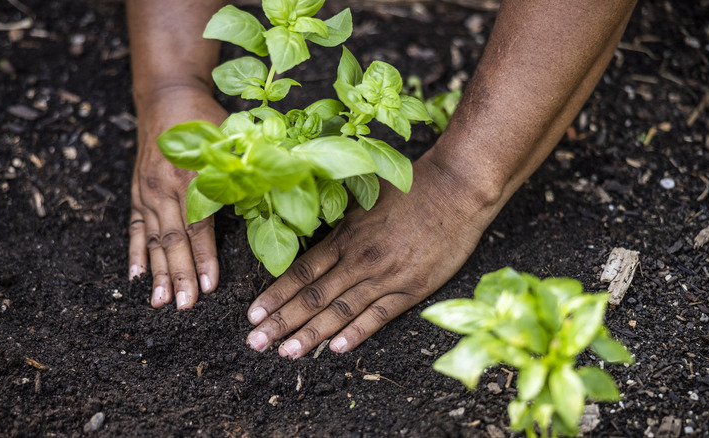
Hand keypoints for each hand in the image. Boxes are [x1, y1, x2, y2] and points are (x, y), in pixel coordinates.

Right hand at [128, 85, 227, 308]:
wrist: (166, 96)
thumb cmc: (206, 119)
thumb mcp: (231, 138)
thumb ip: (245, 171)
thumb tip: (270, 202)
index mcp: (192, 176)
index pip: (199, 226)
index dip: (204, 257)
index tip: (210, 286)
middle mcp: (164, 186)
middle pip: (173, 239)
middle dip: (179, 275)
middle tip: (184, 306)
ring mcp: (147, 191)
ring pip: (153, 239)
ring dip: (157, 272)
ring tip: (160, 302)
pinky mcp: (137, 192)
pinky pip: (135, 228)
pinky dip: (134, 253)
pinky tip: (134, 278)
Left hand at [244, 147, 504, 358]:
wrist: (456, 190)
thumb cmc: (410, 188)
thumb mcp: (364, 197)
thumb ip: (338, 219)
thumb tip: (309, 226)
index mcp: (345, 236)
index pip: (300, 272)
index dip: (275, 295)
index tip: (252, 315)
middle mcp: (359, 259)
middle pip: (312, 296)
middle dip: (281, 322)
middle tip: (256, 343)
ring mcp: (385, 276)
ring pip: (340, 311)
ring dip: (311, 334)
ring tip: (286, 353)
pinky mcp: (411, 289)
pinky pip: (379, 316)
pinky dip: (357, 333)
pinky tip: (336, 349)